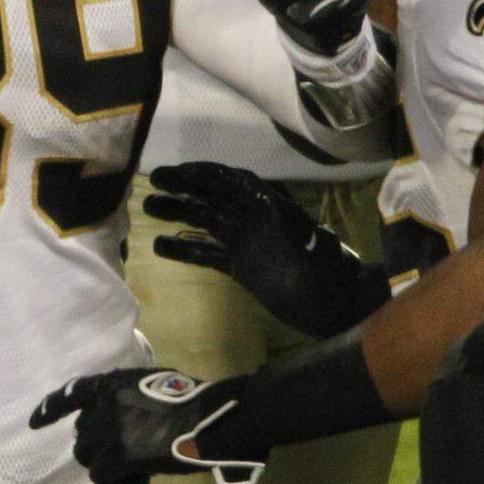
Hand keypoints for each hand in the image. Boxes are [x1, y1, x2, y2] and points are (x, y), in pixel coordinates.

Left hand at [30, 367, 264, 483]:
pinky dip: (121, 481)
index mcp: (110, 384)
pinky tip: (144, 474)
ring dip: (110, 463)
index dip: (49, 409)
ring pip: (89, 458)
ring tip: (140, 462)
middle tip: (132, 449)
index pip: (70, 393)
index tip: (32, 423)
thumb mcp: (149, 385)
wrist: (205, 420)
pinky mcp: (114, 456)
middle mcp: (101, 405)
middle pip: (82, 435)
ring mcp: (105, 431)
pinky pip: (103, 478)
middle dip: (101, 445)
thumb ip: (125, 399)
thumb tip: (118, 421)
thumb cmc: (188, 402)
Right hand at [145, 161, 389, 336]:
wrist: (336, 312)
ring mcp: (246, 242)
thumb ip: (322, 247)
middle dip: (187, 185)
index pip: (240, 184)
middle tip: (154, 179)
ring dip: (178, 211)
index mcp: (276, 211)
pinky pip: (207, 252)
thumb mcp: (330, 262)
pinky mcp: (240, 266)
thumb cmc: (335, 284)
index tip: (185, 170)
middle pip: (217, 196)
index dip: (212, 174)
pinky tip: (159, 246)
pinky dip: (184, 248)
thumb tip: (318, 232)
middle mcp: (256, 220)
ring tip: (147, 208)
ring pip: (206, 220)